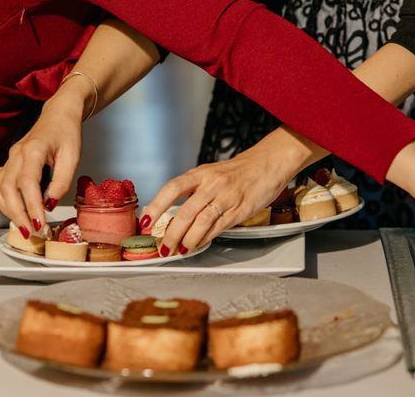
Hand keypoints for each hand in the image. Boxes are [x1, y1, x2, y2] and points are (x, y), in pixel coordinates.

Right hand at [0, 97, 83, 236]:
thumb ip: (62, 181)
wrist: (60, 115)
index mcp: (34, 151)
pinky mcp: (9, 161)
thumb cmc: (67, 133)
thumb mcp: (73, 157)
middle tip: (30, 231)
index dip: (32, 206)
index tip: (40, 223)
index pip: (28, 184)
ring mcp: (10, 158)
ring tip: (23, 224)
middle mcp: (17, 154)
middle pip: (8, 189)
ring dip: (8, 209)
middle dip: (18, 214)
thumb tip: (50, 203)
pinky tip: (8, 205)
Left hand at [141, 138, 303, 254]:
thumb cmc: (239, 171)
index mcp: (201, 173)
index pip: (172, 188)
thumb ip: (195, 190)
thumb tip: (174, 214)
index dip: (156, 206)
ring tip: (179, 250)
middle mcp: (212, 184)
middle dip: (171, 233)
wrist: (268, 164)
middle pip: (186, 211)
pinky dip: (205, 239)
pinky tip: (198, 245)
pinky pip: (218, 227)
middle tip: (163, 247)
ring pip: (201, 222)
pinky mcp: (240, 209)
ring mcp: (227, 197)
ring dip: (187, 240)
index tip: (146, 222)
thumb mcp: (212, 173)